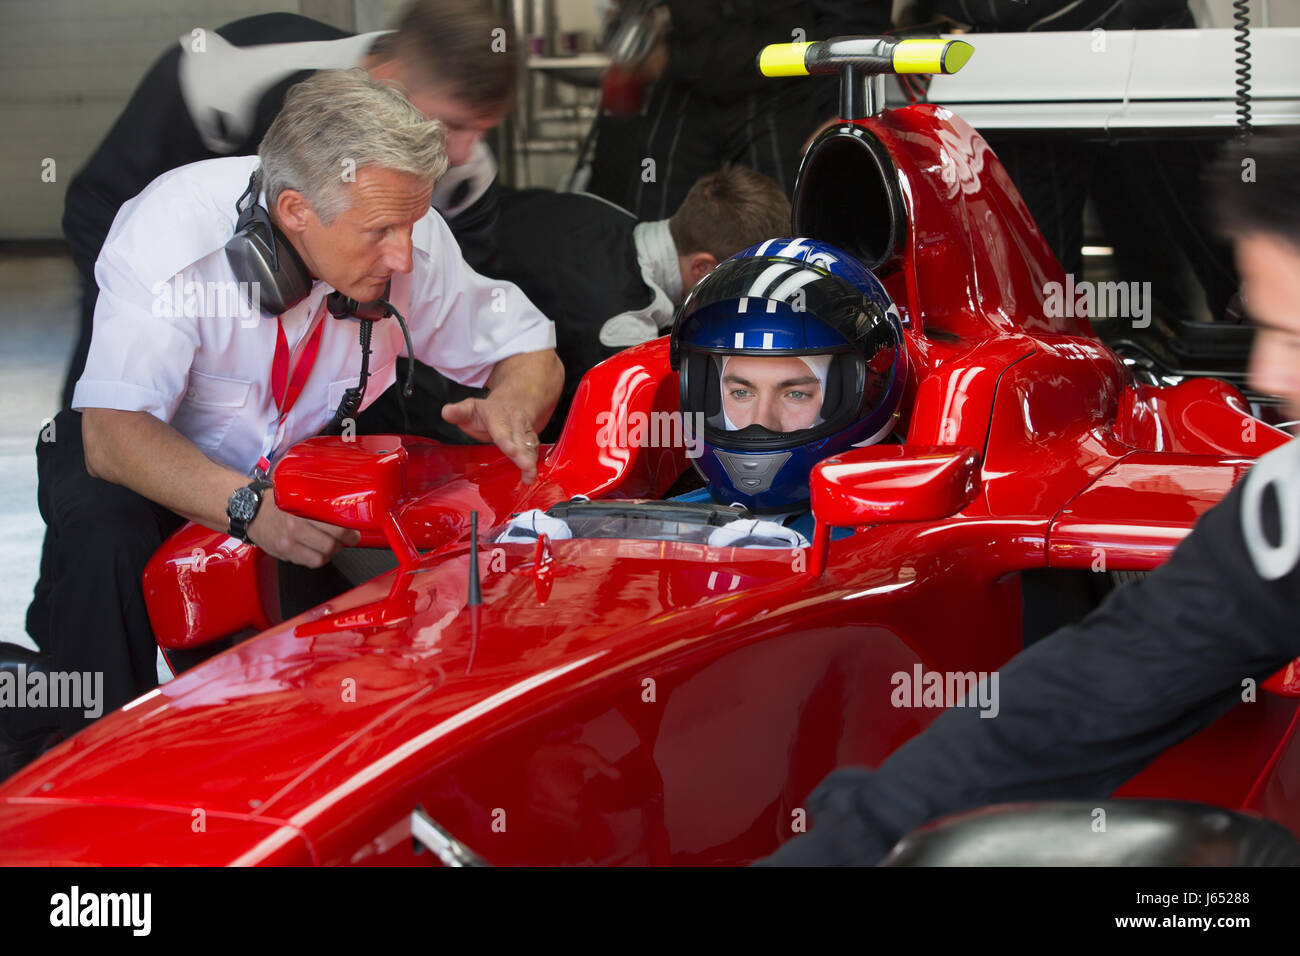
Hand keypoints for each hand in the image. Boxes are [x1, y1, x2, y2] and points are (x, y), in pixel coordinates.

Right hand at [246, 495, 360, 567]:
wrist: (250, 512)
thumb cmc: (276, 503)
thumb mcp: (297, 497)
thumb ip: (317, 505)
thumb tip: (343, 514)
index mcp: (301, 510)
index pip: (334, 527)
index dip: (349, 533)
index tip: (354, 533)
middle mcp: (294, 527)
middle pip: (331, 543)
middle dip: (343, 543)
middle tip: (346, 539)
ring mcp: (288, 543)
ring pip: (322, 557)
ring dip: (330, 553)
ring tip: (330, 545)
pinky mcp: (284, 553)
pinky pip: (310, 562)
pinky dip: (318, 559)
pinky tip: (316, 550)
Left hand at [441, 395, 540, 482]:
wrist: (507, 405)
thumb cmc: (483, 414)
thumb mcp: (468, 409)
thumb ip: (458, 412)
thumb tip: (446, 412)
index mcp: (496, 413)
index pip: (502, 429)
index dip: (507, 440)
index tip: (511, 451)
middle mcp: (514, 420)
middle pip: (519, 439)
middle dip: (523, 454)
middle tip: (526, 468)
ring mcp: (524, 428)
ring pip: (529, 444)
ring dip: (531, 461)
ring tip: (530, 477)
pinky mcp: (531, 437)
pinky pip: (534, 449)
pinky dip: (534, 462)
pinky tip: (532, 476)